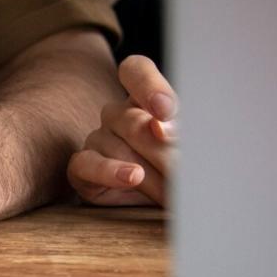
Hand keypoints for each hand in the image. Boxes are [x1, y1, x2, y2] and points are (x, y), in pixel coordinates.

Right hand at [67, 54, 176, 206]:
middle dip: (160, 149)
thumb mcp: (194, 146)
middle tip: (185, 173)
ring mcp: (97, 139)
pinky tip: (132, 177)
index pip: (136, 72)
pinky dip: (109, 171)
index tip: (166, 112)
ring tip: (172, 193)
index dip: (148, 87)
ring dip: (147, 172)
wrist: (172, 204)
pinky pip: (85, 164)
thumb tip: (161, 128)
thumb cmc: (187, 169)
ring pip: (114, 146)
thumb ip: (181, 132)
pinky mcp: (81, 168)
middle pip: (130, 119)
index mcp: (146, 98)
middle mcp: (118, 115)